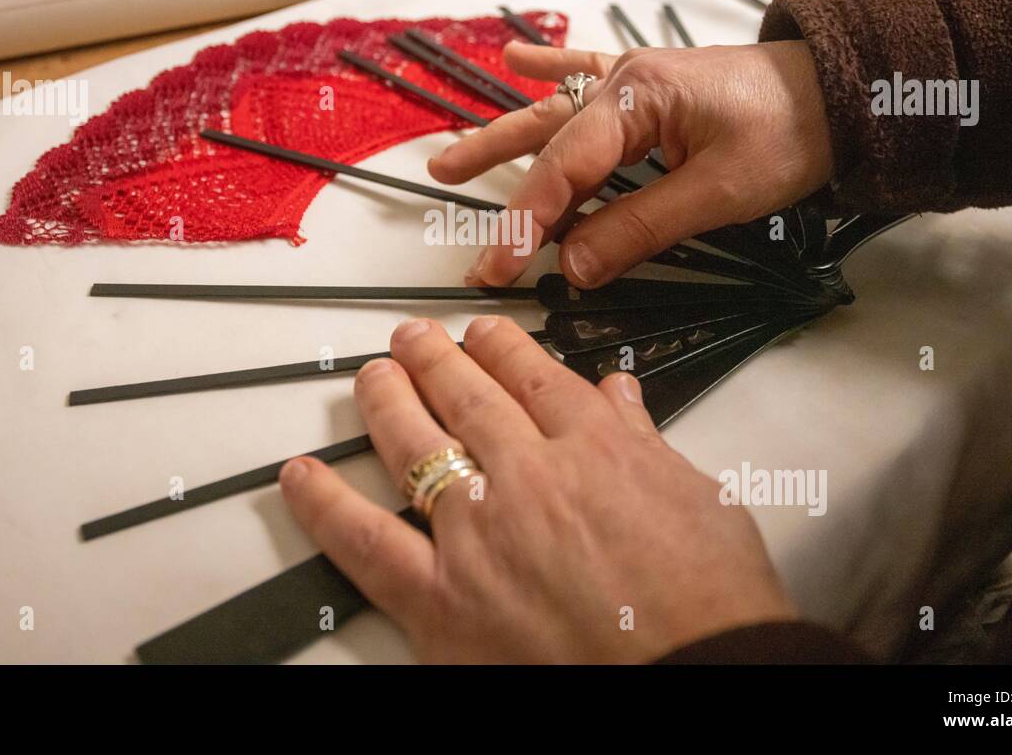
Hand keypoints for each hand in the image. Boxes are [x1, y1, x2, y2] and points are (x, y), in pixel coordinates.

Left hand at [280, 316, 796, 662]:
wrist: (701, 678)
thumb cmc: (711, 606)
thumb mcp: (701, 501)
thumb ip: (649, 442)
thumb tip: (623, 398)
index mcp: (594, 446)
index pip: (530, 372)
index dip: (498, 344)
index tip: (482, 333)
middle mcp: (528, 476)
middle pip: (465, 395)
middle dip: (433, 357)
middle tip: (412, 338)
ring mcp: (479, 533)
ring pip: (413, 442)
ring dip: (385, 399)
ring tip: (371, 376)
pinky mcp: (444, 602)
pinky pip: (367, 544)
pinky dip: (324, 507)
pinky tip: (300, 478)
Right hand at [427, 40, 833, 287]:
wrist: (843, 87)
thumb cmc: (789, 134)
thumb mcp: (717, 191)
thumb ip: (640, 227)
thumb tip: (573, 267)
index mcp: (635, 99)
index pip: (564, 171)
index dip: (526, 224)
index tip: (495, 270)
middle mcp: (621, 84)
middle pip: (546, 143)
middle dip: (502, 188)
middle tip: (456, 227)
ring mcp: (633, 80)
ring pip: (553, 116)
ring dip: (503, 139)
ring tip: (449, 161)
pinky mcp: (651, 85)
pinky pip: (585, 77)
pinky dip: (550, 70)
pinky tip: (514, 59)